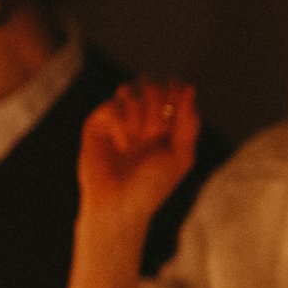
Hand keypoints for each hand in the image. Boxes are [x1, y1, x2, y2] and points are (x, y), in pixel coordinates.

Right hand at [76, 78, 198, 240]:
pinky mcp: (97, 122)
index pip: (171, 87)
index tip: (176, 109)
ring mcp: (119, 117)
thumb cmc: (152, 185)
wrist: (120, 203)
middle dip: (157, 105)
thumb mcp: (181, 156)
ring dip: (140, 115)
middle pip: (151, 83)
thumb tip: (189, 87)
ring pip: (130, 89)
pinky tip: (122, 147)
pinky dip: (122, 125)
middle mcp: (142, 116)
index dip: (174, 91)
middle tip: (156, 132)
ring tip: (137, 143)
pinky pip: (112, 105)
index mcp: (166, 122)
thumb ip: (188, 123)